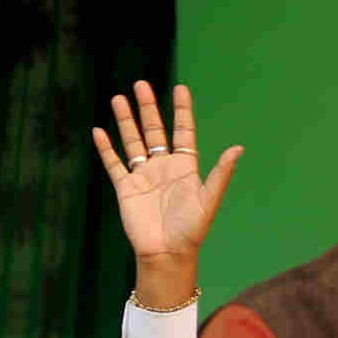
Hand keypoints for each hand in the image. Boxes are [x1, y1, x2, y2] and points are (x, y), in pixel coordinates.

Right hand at [91, 80, 243, 311]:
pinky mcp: (126, 187)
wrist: (167, 253)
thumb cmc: (192, 229)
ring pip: (133, 142)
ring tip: (119, 98)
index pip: (183, 132)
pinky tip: (99, 131)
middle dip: (148, 108)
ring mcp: (143, 176)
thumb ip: (221, 173)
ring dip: (126, 121)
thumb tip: (238, 149)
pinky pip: (114, 163)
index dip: (182, 110)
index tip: (181, 88)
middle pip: (155, 131)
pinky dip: (106, 148)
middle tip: (141, 84)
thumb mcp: (209, 199)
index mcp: (186, 167)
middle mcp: (164, 167)